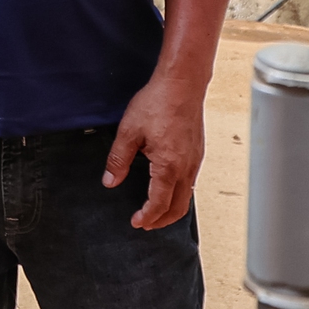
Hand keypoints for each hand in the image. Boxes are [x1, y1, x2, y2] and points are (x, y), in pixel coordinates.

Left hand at [104, 75, 206, 228]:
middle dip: (162, 220)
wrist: (182, 85)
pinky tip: (168, 187)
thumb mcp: (129, 131)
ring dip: (171, 209)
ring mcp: (195, 161)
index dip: (147, 216)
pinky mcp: (198, 153)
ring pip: (187, 196)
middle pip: (178, 208)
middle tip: (146, 224)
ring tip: (156, 211)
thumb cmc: (157, 103)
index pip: (159, 203)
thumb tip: (110, 180)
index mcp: (168, 166)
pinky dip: (179, 194)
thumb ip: (118, 159)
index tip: (136, 222)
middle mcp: (186, 168)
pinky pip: (191, 183)